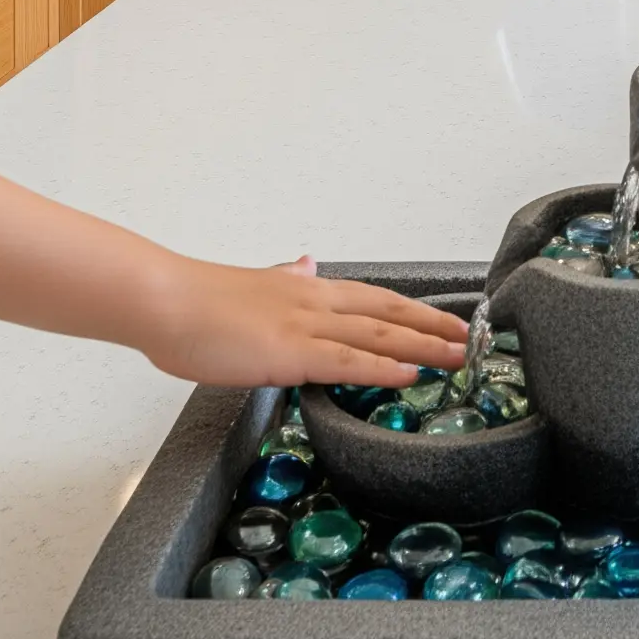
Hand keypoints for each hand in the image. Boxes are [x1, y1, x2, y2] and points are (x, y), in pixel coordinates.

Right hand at [137, 252, 468, 389]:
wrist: (164, 301)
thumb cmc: (196, 302)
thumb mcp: (253, 282)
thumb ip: (285, 278)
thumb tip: (304, 263)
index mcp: (305, 288)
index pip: (374, 298)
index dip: (414, 310)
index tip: (446, 319)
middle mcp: (314, 301)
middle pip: (389, 312)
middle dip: (434, 326)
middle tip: (474, 338)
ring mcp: (305, 325)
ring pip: (379, 334)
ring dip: (425, 345)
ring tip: (460, 356)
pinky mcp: (289, 351)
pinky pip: (348, 361)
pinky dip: (385, 367)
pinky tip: (412, 374)